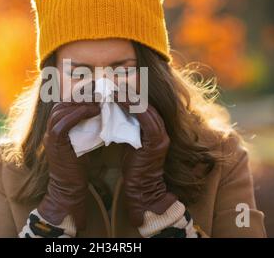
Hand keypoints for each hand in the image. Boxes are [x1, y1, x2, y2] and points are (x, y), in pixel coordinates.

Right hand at [37, 101, 100, 229]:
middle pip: (62, 102)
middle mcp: (50, 127)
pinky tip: (93, 110)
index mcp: (56, 126)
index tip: (97, 89)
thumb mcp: (83, 140)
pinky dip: (78, 114)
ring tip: (99, 99)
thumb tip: (101, 110)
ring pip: (62, 110)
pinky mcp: (54, 142)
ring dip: (82, 102)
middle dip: (81, 95)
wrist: (69, 187)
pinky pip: (63, 122)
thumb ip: (86, 125)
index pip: (65, 102)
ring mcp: (50, 134)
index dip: (80, 94)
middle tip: (99, 90)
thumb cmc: (78, 165)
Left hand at [115, 92, 177, 226]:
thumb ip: (127, 127)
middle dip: (128, 92)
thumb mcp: (130, 142)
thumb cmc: (133, 168)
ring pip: (145, 107)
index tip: (113, 86)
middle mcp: (161, 129)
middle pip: (145, 103)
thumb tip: (112, 111)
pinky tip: (118, 100)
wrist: (141, 189)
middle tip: (112, 84)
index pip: (143, 104)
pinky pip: (145, 118)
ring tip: (113, 89)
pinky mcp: (156, 141)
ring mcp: (161, 134)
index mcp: (155, 128)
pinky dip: (131, 107)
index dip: (129, 94)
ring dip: (128, 96)